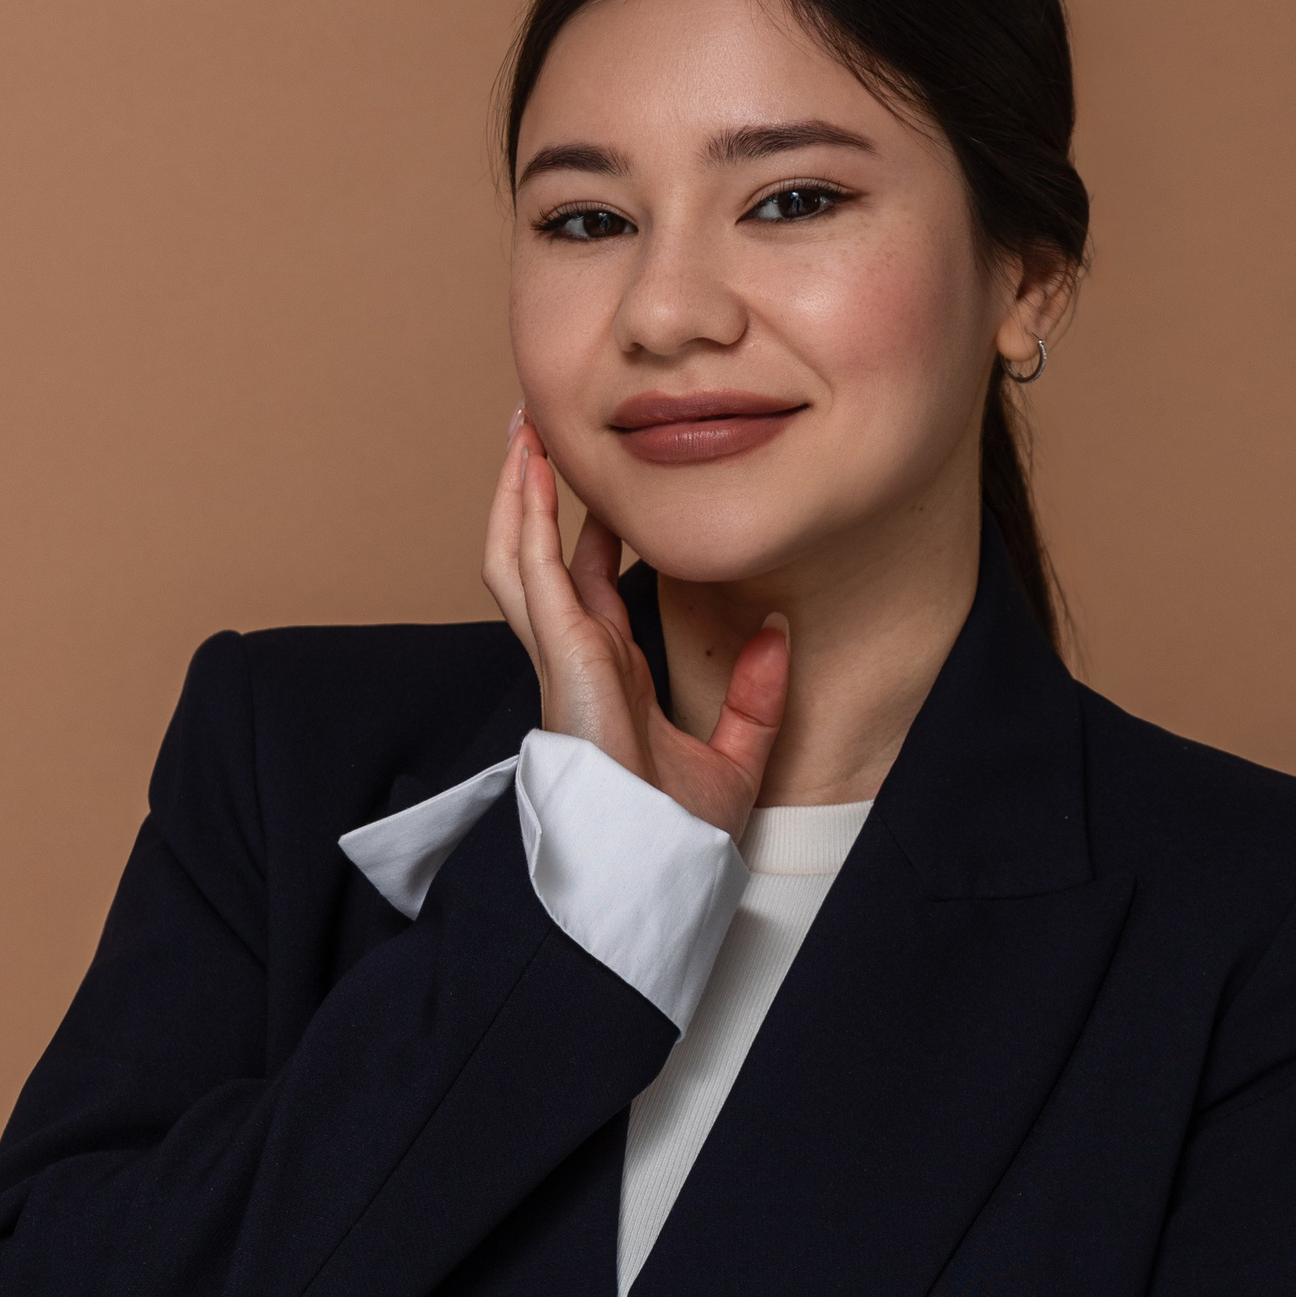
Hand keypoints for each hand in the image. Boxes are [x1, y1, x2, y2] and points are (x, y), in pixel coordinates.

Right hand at [482, 413, 788, 838]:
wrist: (658, 865)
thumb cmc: (680, 834)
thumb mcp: (738, 754)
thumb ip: (756, 697)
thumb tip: (779, 636)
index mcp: (609, 677)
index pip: (588, 589)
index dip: (588, 533)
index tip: (602, 491)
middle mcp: (577, 659)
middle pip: (539, 558)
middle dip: (535, 497)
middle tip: (540, 437)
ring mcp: (561, 653)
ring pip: (517, 553)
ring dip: (516, 492)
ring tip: (523, 431)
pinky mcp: (560, 651)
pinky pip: (530, 567)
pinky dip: (527, 513)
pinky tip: (531, 467)